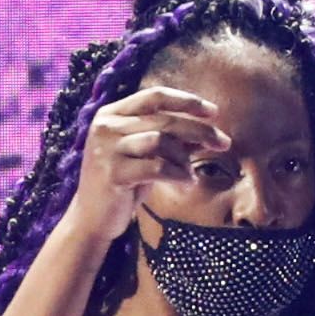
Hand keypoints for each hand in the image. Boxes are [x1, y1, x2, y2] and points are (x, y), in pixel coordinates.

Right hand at [59, 83, 229, 237]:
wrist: (91, 219)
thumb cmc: (123, 184)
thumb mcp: (146, 155)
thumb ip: (170, 138)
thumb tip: (209, 130)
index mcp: (111, 114)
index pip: (155, 96)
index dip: (187, 101)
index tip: (214, 113)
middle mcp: (105, 126)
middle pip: (164, 119)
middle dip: (200, 131)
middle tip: (223, 143)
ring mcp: (106, 150)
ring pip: (161, 140)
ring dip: (185, 157)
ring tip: (191, 172)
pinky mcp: (112, 174)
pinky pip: (157, 167)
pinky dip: (178, 174)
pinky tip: (186, 182)